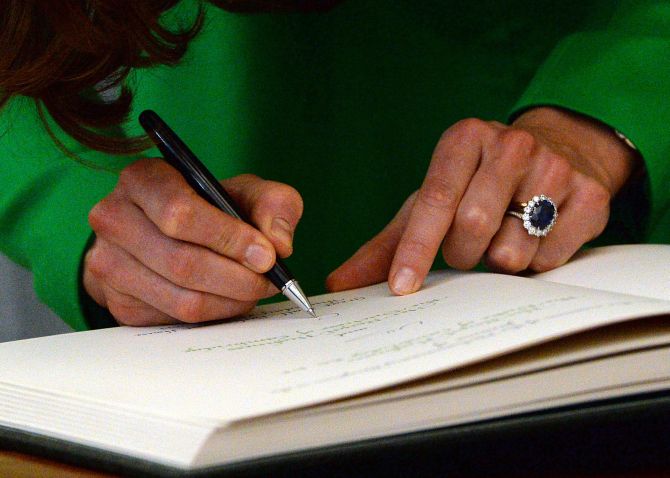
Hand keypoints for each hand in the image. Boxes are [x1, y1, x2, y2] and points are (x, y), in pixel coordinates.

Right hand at [83, 158, 302, 324]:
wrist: (168, 233)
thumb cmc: (210, 207)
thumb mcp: (245, 192)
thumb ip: (273, 204)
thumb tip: (277, 243)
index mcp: (142, 179)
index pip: (180, 213)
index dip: (228, 238)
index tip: (266, 255)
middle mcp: (113, 218)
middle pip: (183, 262)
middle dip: (237, 277)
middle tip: (268, 280)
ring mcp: (108, 263)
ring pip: (182, 298)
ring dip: (230, 300)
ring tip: (253, 290)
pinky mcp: (117, 301)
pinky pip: (175, 319)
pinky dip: (214, 314)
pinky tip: (228, 298)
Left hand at [327, 107, 638, 293]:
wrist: (559, 151)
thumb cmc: (479, 184)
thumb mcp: (432, 202)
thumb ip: (388, 243)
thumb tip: (340, 283)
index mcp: (464, 139)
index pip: (435, 200)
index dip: (416, 248)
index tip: (401, 286)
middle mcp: (512, 145)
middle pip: (473, 227)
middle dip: (462, 254)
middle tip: (467, 248)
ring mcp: (556, 168)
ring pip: (513, 249)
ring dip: (499, 260)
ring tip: (504, 236)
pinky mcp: (591, 196)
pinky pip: (550, 259)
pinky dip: (534, 262)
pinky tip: (535, 237)